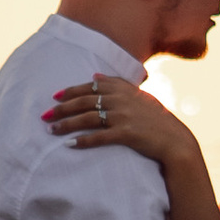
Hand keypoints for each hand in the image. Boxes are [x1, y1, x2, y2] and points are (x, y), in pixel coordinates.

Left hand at [42, 73, 180, 164]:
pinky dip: (83, 141)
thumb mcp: (138, 96)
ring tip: (51, 130)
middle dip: (62, 108)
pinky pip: (99, 137)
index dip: (71, 91)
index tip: (54, 96)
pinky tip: (69, 145)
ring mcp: (124, 116)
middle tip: (45, 115)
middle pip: (84, 102)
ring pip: (87, 118)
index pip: (91, 87)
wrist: (175, 140)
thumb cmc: (155, 119)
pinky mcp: (126, 134)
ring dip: (67, 124)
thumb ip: (117, 84)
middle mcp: (121, 100)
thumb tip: (95, 75)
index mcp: (123, 89)